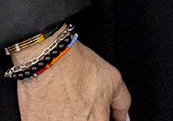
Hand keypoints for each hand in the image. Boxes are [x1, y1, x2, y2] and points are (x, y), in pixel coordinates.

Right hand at [15, 40, 130, 120]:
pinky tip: (52, 108)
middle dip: (84, 118)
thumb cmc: (78, 66)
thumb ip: (122, 102)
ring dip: (67, 117)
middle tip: (79, 107)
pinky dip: (51, 117)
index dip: (99, 118)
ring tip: (65, 106)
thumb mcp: (112, 78)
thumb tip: (123, 118)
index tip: (95, 112)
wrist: (49, 58)